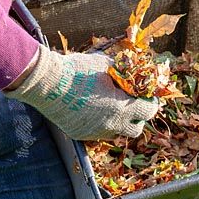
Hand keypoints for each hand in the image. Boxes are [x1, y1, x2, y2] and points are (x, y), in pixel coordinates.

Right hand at [4, 45, 157, 139]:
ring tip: (110, 107)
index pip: (148, 112)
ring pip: (115, 134)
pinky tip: (91, 109)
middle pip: (135, 130)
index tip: (147, 97)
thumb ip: (122, 71)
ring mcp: (94, 132)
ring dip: (118, 122)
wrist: (47, 82)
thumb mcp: (105, 64)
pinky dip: (99, 124)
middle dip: (137, 118)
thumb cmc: (78, 69)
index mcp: (121, 107)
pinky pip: (97, 133)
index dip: (150, 103)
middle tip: (131, 106)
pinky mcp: (80, 134)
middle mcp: (111, 124)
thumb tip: (131, 72)